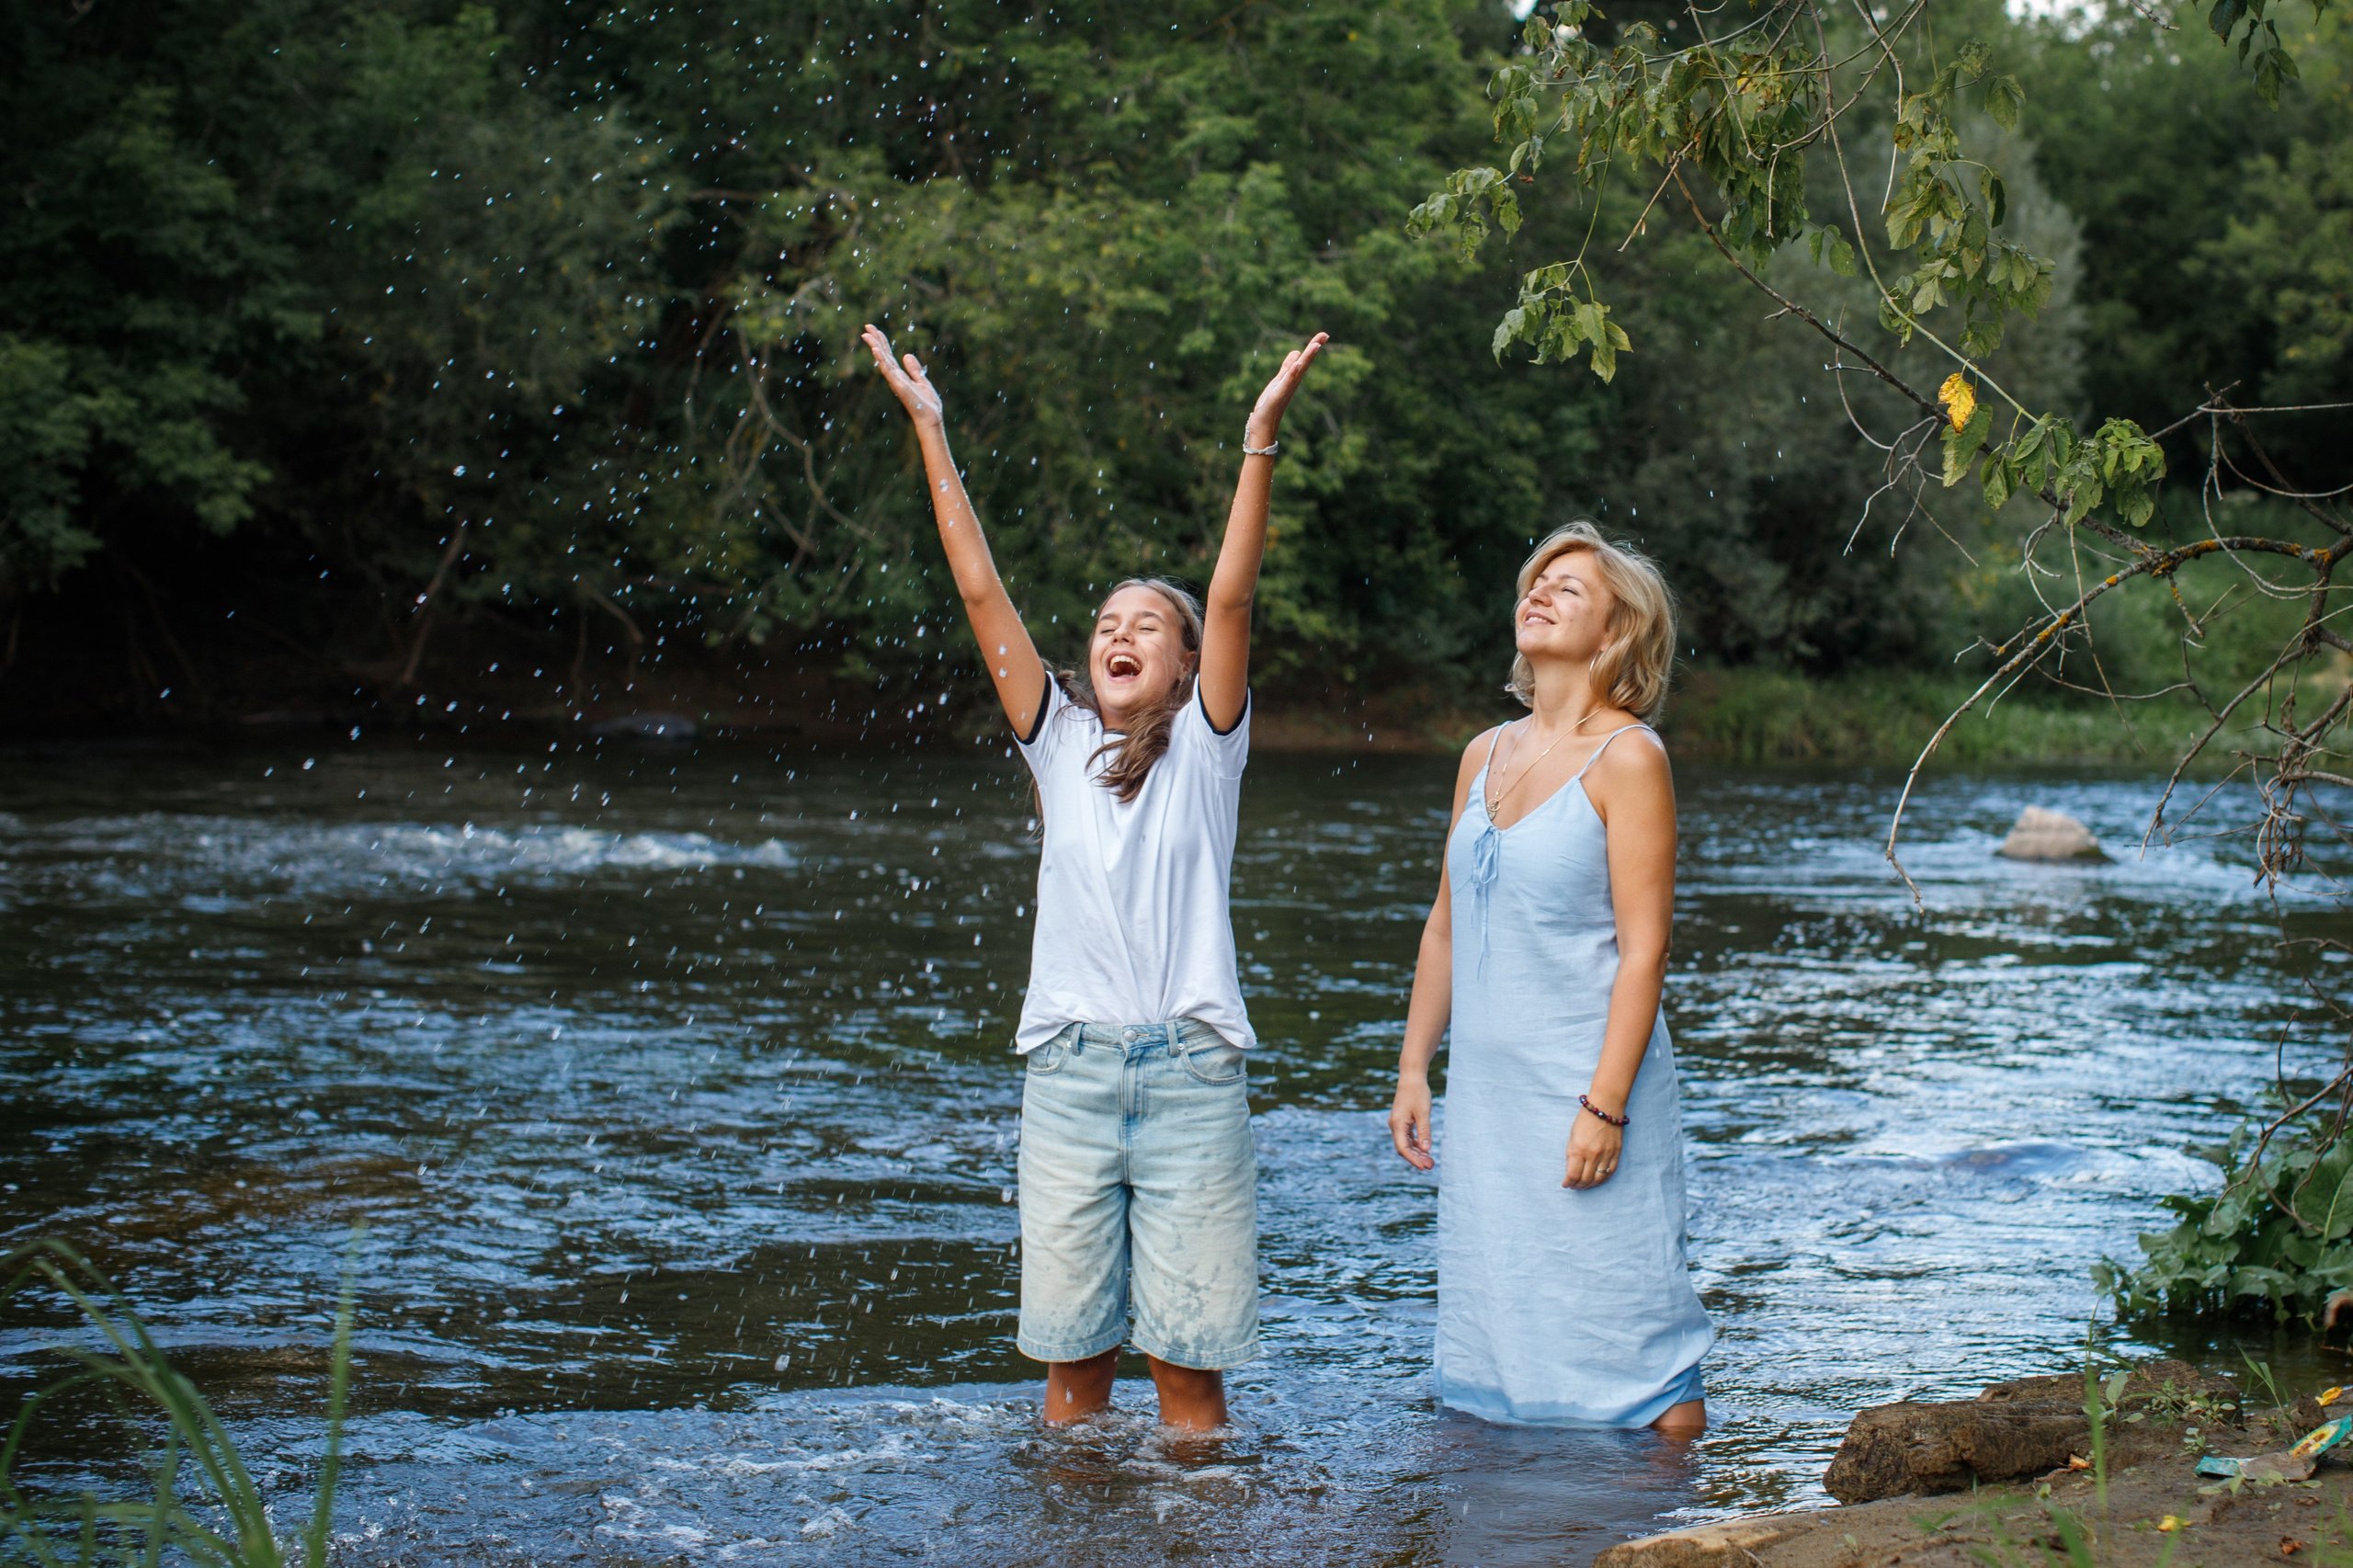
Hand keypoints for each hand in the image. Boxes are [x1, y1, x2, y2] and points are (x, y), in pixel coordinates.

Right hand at [861, 324, 944, 430]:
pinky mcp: (898, 385)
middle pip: (883, 355)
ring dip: (875, 347)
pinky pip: (888, 370)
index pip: (889, 356)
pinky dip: (881, 359)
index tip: (875, 330)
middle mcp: (895, 377)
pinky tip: (876, 349)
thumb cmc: (927, 405)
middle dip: (875, 340)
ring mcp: (896, 381)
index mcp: (901, 376)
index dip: (882, 343)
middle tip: (867, 326)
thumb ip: (914, 369)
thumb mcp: (922, 382)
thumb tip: (906, 355)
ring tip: (867, 334)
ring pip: (883, 360)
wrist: (931, 419)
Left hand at [1244, 332, 1329, 449]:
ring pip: (1299, 371)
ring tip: (1315, 345)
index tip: (1324, 335)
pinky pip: (1287, 382)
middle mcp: (1293, 383)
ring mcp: (1286, 389)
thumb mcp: (1278, 381)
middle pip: (1305, 363)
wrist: (1263, 425)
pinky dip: (1293, 372)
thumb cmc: (1270, 405)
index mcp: (1292, 378)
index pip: (1304, 359)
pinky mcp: (1278, 395)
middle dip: (1314, 348)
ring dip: (1307, 358)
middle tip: (1325, 335)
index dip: (1313, 347)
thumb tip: (1296, 352)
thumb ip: (1287, 367)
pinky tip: (1298, 363)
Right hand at [1389, 1073, 1434, 1170]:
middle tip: (1431, 1166)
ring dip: (1417, 1152)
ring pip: (1406, 1143)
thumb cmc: (1418, 1093)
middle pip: (1404, 1148)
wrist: (1411, 1077)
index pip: (1403, 1148)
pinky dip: (1416, 1144)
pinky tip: (1425, 1149)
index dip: (1413, 1160)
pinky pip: (1408, 1137)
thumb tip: (1426, 1150)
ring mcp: (1398, 1123)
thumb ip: (1424, 1132)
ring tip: (1430, 1160)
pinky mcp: (1402, 1120)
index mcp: (1397, 1124)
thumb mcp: (1424, 1113)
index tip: (1424, 1167)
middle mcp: (1395, 1125)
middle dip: (1416, 1158)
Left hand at [1564, 1106, 1621, 1189]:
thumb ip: (1571, 1154)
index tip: (1565, 1183)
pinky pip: (1611, 1172)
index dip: (1568, 1182)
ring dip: (1590, 1185)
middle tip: (1574, 1186)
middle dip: (1578, 1185)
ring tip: (1584, 1185)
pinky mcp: (1617, 1153)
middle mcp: (1594, 1155)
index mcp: (1580, 1149)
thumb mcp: (1572, 1135)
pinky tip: (1597, 1180)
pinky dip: (1603, 1179)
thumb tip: (1570, 1170)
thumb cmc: (1586, 1119)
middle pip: (1586, 1179)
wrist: (1606, 1106)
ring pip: (1599, 1179)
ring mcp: (1607, 1154)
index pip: (1573, 1175)